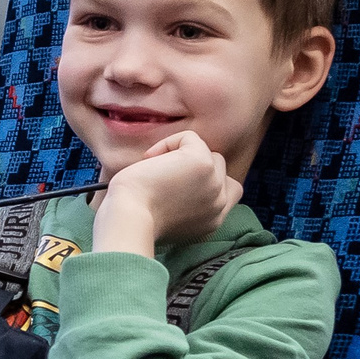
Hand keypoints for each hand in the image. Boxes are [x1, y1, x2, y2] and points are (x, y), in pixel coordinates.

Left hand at [96, 130, 241, 257]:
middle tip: (163, 178)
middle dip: (193, 166)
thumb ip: (188, 204)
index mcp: (214, 220)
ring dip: (181, 155)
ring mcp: (214, 183)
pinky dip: (167, 143)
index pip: (230, 191)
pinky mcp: (203, 163)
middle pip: (219, 167)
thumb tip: (180, 178)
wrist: (129, 218)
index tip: (177, 184)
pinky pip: (190, 138)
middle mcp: (220, 204)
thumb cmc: (135, 220)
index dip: (206, 180)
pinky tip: (150, 160)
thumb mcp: (171, 218)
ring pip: (207, 152)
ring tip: (156, 170)